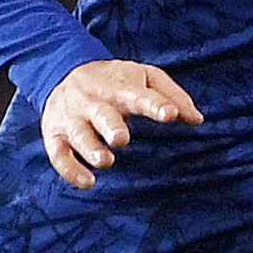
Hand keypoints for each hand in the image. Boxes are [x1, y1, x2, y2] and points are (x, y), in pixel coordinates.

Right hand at [41, 59, 201, 190]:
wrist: (64, 70)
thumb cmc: (115, 81)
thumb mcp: (145, 76)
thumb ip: (172, 96)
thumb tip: (197, 120)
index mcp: (119, 87)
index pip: (139, 95)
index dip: (154, 104)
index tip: (170, 114)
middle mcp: (93, 102)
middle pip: (102, 114)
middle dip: (110, 126)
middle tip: (121, 139)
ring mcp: (72, 119)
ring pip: (78, 135)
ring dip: (90, 148)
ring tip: (105, 160)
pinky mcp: (55, 135)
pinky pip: (58, 154)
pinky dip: (70, 170)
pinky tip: (87, 182)